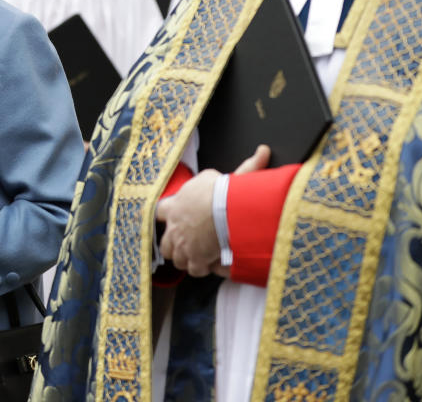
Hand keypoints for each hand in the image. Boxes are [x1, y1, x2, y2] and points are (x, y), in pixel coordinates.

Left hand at [156, 145, 269, 276]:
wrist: (221, 213)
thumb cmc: (217, 193)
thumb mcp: (221, 176)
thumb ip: (242, 169)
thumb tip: (263, 152)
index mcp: (174, 207)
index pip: (158, 210)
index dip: (164, 214)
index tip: (168, 216)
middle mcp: (174, 228)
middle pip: (164, 242)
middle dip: (173, 243)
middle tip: (185, 241)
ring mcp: (183, 246)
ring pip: (176, 257)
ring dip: (185, 257)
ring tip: (197, 254)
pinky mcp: (196, 260)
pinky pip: (194, 269)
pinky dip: (201, 268)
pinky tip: (209, 264)